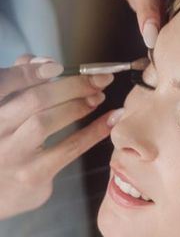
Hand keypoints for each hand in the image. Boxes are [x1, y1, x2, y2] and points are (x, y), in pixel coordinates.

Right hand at [0, 54, 117, 219]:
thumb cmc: (4, 143)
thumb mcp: (4, 113)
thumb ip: (18, 84)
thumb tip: (42, 61)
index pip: (5, 82)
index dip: (31, 72)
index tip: (59, 66)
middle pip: (32, 100)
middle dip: (70, 85)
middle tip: (99, 79)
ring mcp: (11, 155)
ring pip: (45, 122)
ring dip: (78, 106)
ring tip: (99, 97)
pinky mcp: (34, 175)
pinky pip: (68, 149)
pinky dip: (93, 131)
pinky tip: (111, 119)